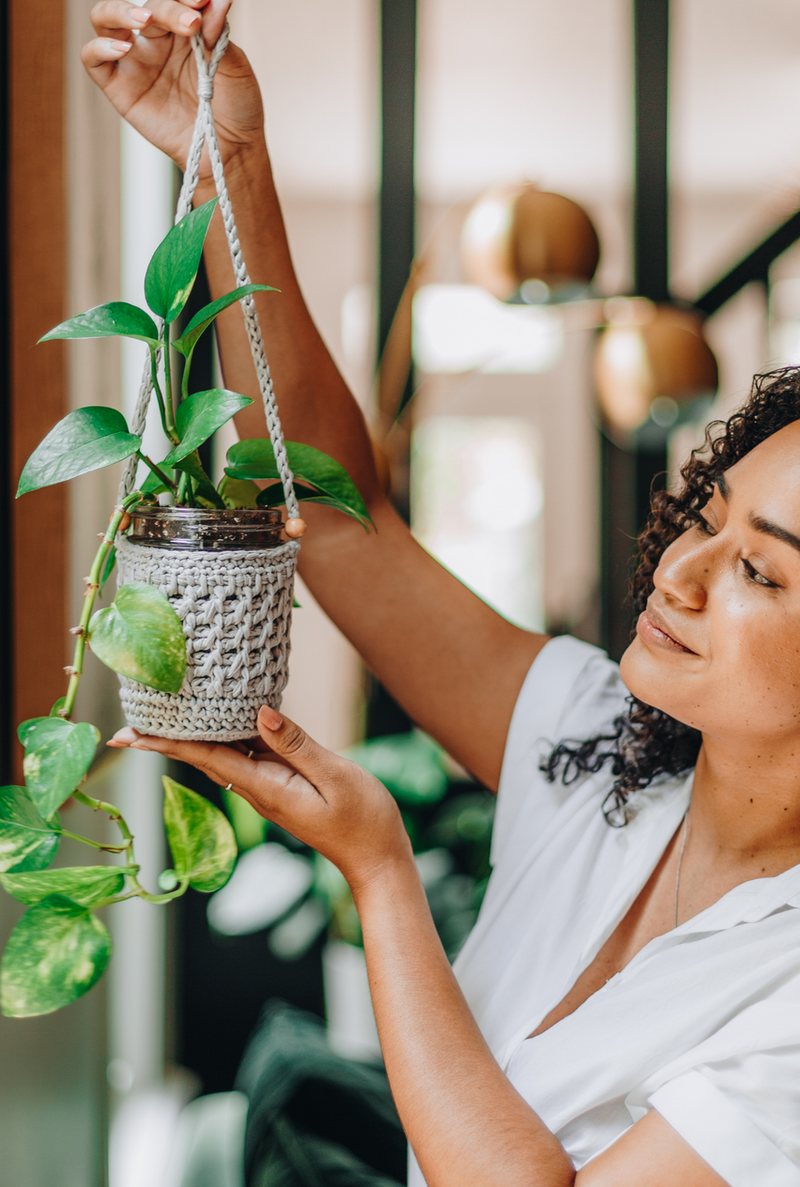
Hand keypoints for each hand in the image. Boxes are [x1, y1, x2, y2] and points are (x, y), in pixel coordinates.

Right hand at [82, 0, 265, 177]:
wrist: (229, 150)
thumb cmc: (235, 108)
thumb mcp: (234, 68)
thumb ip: (218, 33)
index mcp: (184, 29)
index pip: (173, 0)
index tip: (203, 1)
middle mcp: (156, 41)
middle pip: (146, 8)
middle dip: (168, 9)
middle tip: (192, 23)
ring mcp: (135, 63)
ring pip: (105, 19)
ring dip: (120, 11)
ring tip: (144, 19)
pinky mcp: (119, 88)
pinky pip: (93, 59)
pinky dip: (100, 47)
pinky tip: (123, 48)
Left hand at [108, 707, 412, 889]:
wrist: (377, 858)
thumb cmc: (363, 819)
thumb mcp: (334, 776)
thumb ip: (297, 744)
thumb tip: (258, 712)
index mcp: (265, 786)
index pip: (204, 758)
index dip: (165, 744)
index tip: (129, 736)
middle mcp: (259, 788)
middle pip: (203, 756)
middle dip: (166, 739)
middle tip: (130, 718)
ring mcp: (269, 788)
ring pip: (222, 754)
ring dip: (191, 736)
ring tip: (164, 715)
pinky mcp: (282, 785)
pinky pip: (246, 755)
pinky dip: (227, 735)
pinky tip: (223, 719)